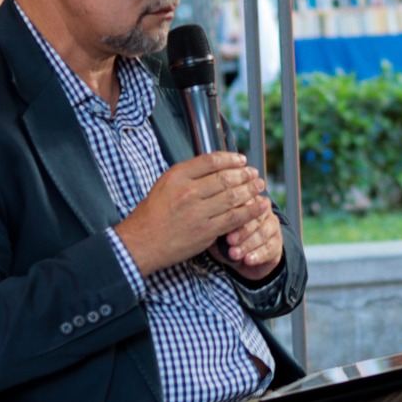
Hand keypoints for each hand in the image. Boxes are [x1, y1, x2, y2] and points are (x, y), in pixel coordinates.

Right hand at [113, 152, 275, 276]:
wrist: (141, 243)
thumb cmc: (152, 214)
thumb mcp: (164, 185)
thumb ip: (187, 175)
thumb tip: (214, 167)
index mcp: (177, 176)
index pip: (211, 161)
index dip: (230, 159)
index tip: (241, 160)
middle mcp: (188, 192)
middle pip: (225, 178)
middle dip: (244, 174)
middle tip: (254, 173)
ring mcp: (198, 212)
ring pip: (232, 197)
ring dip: (250, 190)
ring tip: (259, 185)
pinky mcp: (205, 231)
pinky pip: (234, 218)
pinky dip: (250, 211)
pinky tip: (260, 206)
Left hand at [209, 204, 283, 281]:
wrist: (244, 259)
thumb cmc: (227, 240)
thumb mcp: (218, 231)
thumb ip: (216, 225)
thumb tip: (211, 224)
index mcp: (249, 201)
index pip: (245, 203)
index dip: (235, 214)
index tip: (223, 224)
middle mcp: (264, 210)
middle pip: (256, 217)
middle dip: (242, 230)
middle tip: (229, 241)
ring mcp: (273, 226)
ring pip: (263, 233)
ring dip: (248, 244)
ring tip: (234, 254)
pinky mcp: (277, 243)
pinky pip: (270, 248)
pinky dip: (258, 255)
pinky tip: (248, 260)